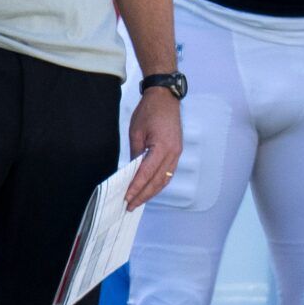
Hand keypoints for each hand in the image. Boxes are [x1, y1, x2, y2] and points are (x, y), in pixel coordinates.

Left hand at [125, 88, 181, 208]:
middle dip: (143, 195)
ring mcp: (177, 153)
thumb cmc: (149, 112)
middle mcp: (173, 153)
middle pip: (158, 181)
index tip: (127, 198)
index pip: (147, 173)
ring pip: (164, 179)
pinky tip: (149, 189)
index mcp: (163, 148)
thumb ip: (135, 153)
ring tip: (138, 201)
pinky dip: (158, 183)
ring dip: (151, 192)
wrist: (165, 98)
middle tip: (130, 206)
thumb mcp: (136, 132)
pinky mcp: (176, 152)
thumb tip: (131, 171)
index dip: (136, 187)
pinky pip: (167, 172)